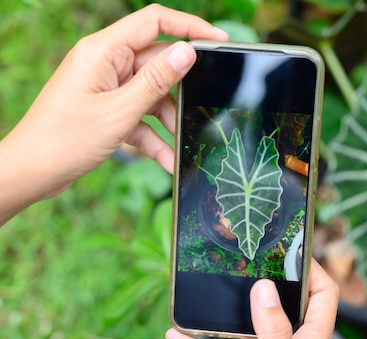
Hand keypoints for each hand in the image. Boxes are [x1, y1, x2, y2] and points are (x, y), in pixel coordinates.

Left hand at [0, 5, 226, 223]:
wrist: (31, 172)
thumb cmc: (65, 139)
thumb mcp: (120, 112)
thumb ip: (156, 81)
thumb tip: (187, 51)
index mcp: (103, 51)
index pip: (154, 22)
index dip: (189, 26)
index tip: (218, 42)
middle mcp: (105, 63)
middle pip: (157, 63)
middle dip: (180, 90)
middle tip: (201, 109)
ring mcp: (106, 86)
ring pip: (152, 94)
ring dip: (168, 120)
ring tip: (179, 147)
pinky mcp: (107, 108)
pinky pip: (139, 115)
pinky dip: (153, 136)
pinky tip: (166, 159)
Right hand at [166, 260, 339, 338]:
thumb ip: (274, 334)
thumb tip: (264, 287)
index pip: (324, 293)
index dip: (312, 267)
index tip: (288, 248)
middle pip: (284, 305)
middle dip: (265, 282)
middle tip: (243, 261)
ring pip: (249, 330)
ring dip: (227, 314)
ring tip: (208, 292)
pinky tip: (177, 338)